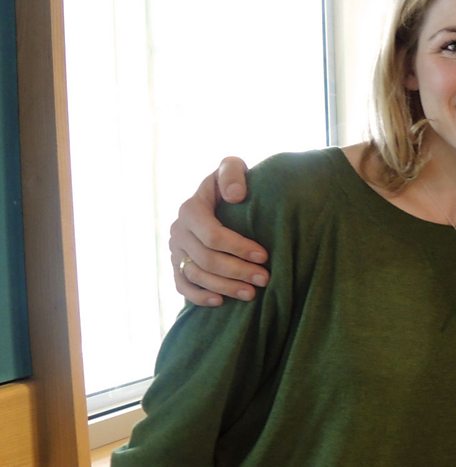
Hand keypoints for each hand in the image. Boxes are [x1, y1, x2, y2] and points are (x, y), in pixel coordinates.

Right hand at [169, 156, 269, 305]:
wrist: (220, 197)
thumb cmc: (231, 182)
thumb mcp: (232, 167)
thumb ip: (232, 173)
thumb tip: (235, 196)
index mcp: (191, 209)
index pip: (212, 235)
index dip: (238, 248)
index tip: (264, 256)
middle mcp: (178, 230)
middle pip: (206, 259)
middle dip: (237, 271)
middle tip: (264, 279)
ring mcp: (175, 250)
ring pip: (196, 276)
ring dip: (224, 287)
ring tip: (252, 294)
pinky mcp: (177, 264)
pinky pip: (182, 285)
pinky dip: (199, 296)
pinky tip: (220, 302)